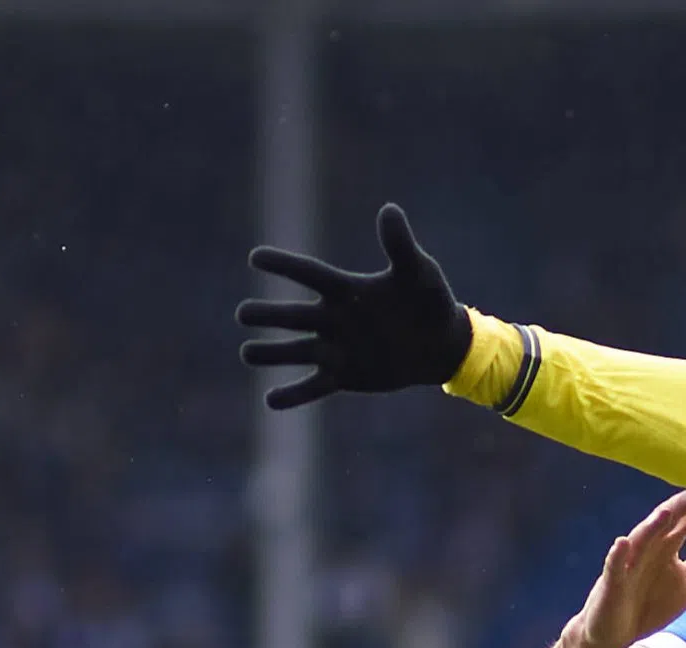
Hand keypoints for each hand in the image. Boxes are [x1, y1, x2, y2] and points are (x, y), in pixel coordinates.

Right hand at [238, 204, 473, 411]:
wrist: (441, 344)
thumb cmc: (429, 300)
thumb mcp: (418, 271)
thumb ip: (400, 245)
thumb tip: (389, 210)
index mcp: (345, 290)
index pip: (308, 274)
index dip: (283, 265)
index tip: (255, 257)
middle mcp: (333, 318)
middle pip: (292, 315)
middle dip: (267, 315)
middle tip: (243, 314)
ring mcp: (335, 348)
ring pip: (295, 351)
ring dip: (271, 353)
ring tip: (246, 353)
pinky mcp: (344, 376)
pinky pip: (313, 386)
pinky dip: (293, 395)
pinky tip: (271, 400)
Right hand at [578, 493, 685, 647]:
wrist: (616, 634)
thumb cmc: (652, 602)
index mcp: (668, 544)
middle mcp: (649, 546)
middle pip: (667, 523)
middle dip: (684, 506)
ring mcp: (628, 563)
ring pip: (641, 541)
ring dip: (652, 526)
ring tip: (667, 512)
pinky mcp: (611, 583)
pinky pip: (613, 568)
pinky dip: (617, 556)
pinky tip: (622, 544)